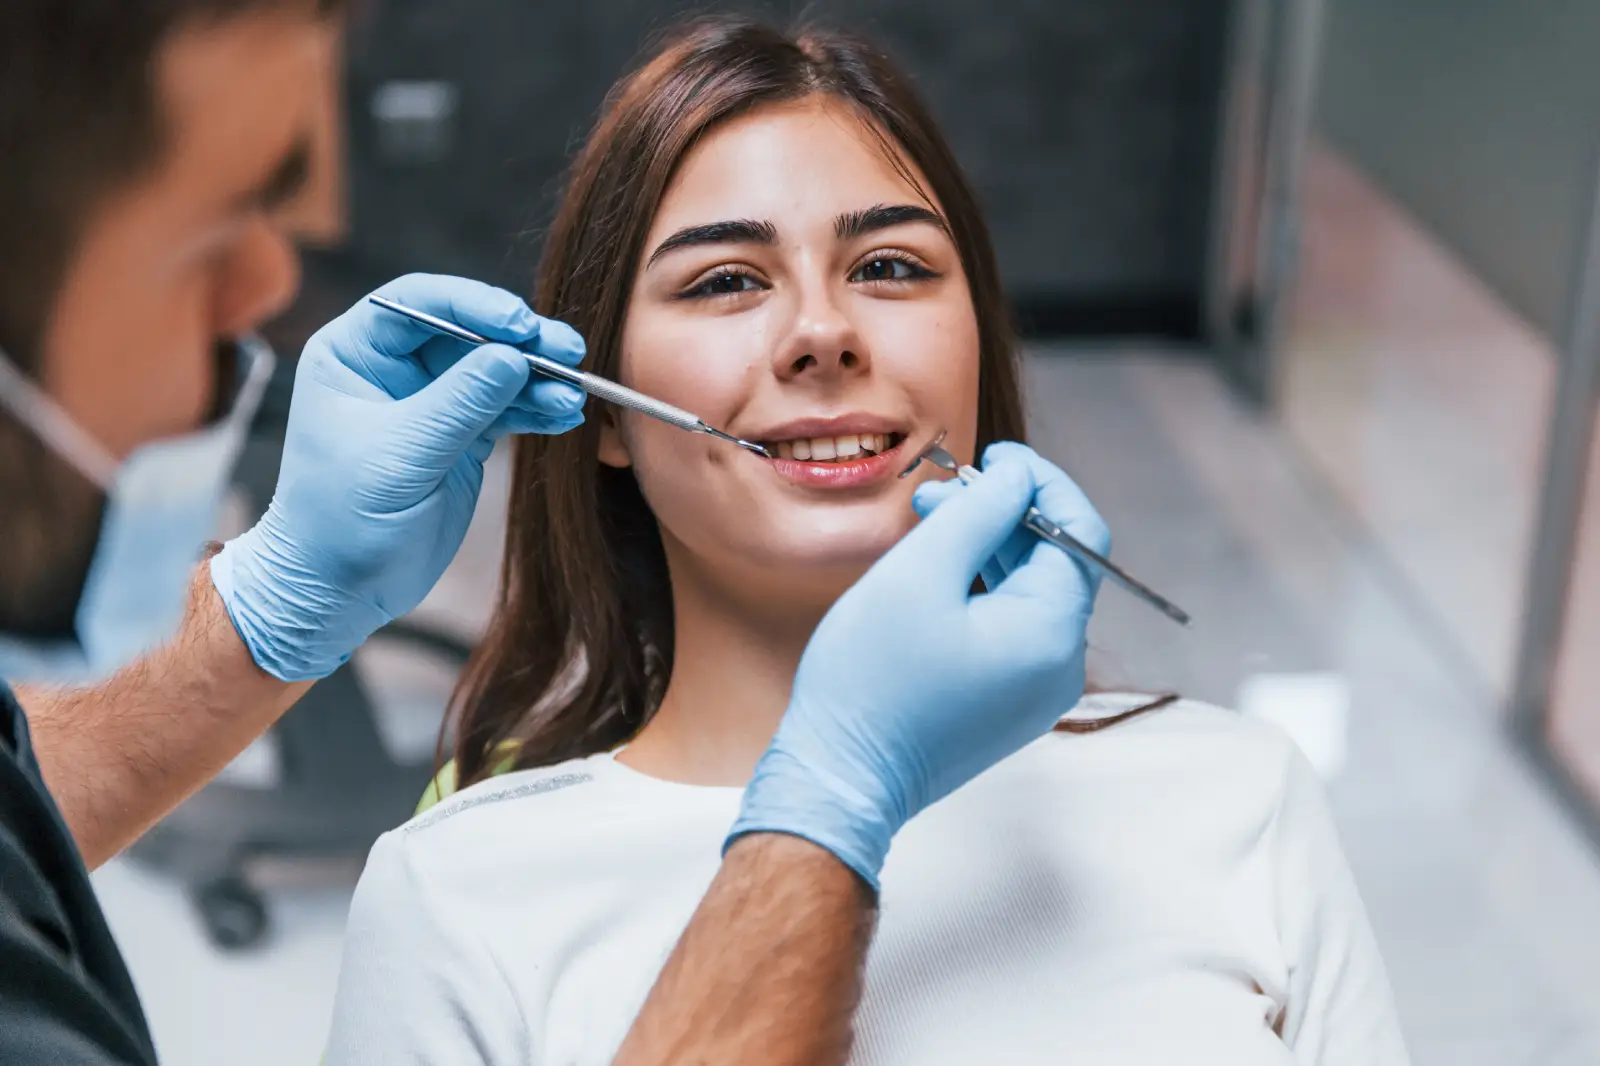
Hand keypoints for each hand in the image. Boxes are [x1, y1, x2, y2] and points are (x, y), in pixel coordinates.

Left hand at [211, 273, 586, 680]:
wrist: (341, 588)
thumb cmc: (341, 518)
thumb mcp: (400, 455)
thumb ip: (459, 402)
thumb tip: (515, 357)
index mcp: (354, 353)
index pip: (418, 303)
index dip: (473, 305)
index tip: (519, 325)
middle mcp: (393, 368)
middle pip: (468, 331)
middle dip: (519, 341)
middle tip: (566, 351)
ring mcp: (431, 402)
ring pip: (495, 371)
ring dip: (537, 380)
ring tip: (572, 395)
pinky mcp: (462, 437)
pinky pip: (507, 409)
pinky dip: (536, 410)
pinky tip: (564, 416)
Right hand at [729, 442, 1109, 888]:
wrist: (842, 779)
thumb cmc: (870, 681)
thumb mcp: (921, 574)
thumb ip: (979, 513)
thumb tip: (1018, 477)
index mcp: (1050, 633)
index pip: (1078, 531)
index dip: (1041, 482)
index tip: (994, 457)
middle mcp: (1060, 665)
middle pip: (1055, 561)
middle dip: (1003, 514)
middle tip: (940, 492)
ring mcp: (1037, 690)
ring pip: (1029, 593)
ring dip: (988, 550)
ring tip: (927, 525)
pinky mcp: (1010, 703)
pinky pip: (1012, 629)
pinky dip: (982, 590)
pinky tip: (935, 575)